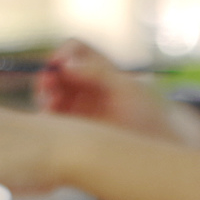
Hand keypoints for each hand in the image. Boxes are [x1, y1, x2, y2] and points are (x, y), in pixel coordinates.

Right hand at [35, 39, 175, 139]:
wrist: (155, 149)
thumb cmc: (148, 117)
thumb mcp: (127, 90)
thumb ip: (97, 73)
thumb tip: (65, 65)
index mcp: (100, 69)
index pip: (75, 50)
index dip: (64, 53)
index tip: (57, 65)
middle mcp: (86, 84)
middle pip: (57, 71)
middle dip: (48, 76)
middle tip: (48, 86)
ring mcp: (77, 106)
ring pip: (49, 93)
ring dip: (44, 96)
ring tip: (51, 104)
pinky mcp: (72, 128)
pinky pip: (51, 118)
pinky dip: (47, 116)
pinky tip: (52, 119)